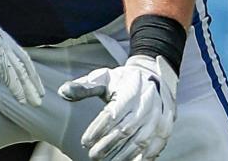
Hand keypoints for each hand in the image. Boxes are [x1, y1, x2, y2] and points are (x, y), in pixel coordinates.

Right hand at [0, 17, 44, 106]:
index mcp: (2, 36)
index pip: (20, 55)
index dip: (28, 67)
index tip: (33, 78)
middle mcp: (6, 45)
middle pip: (24, 65)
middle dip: (33, 80)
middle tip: (40, 94)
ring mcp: (3, 52)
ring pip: (20, 74)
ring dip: (28, 89)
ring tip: (35, 103)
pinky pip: (9, 78)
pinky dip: (16, 90)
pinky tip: (21, 100)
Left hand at [59, 55, 177, 160]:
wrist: (153, 75)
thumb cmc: (123, 80)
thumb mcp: (103, 77)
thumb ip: (83, 86)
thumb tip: (62, 92)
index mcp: (129, 92)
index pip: (111, 114)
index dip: (97, 129)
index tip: (84, 141)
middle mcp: (145, 105)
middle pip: (125, 130)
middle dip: (107, 145)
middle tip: (92, 155)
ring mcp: (158, 117)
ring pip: (140, 141)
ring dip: (123, 154)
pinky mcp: (165, 127)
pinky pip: (156, 146)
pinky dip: (143, 157)